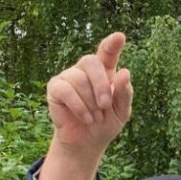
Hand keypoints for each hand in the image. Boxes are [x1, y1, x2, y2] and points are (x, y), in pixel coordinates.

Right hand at [39, 33, 133, 179]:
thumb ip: (125, 93)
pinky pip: (66, 90)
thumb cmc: (105, 123)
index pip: (107, 53)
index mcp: (105, 72)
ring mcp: (68, 77)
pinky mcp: (55, 88)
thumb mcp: (121, 112)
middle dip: (100, 85)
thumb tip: (125, 72)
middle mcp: (85, 70)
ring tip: (95, 117)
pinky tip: (86, 118)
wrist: (87, 142)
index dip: (112, 44)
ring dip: (90, 102)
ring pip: (79, 79)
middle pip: (91, 61)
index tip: (120, 37)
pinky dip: (79, 107)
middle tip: (105, 106)